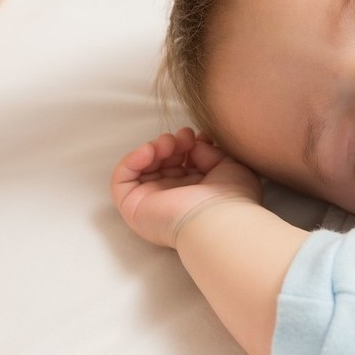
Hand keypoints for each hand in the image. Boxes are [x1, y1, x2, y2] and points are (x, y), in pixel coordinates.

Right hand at [111, 128, 262, 248]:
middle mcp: (173, 198)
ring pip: (142, 168)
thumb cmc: (232, 197)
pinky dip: (132, 159)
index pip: (182, 162)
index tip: (198, 136)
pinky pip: (121, 179)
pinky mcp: (133, 207)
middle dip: (171, 143)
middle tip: (184, 138)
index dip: (186, 144)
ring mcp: (152, 204)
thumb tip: (195, 143)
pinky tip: (150, 151)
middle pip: (161, 163)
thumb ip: (209, 151)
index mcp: (196, 192)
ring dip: (153, 147)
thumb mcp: (229, 165)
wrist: (219, 219)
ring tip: (169, 144)